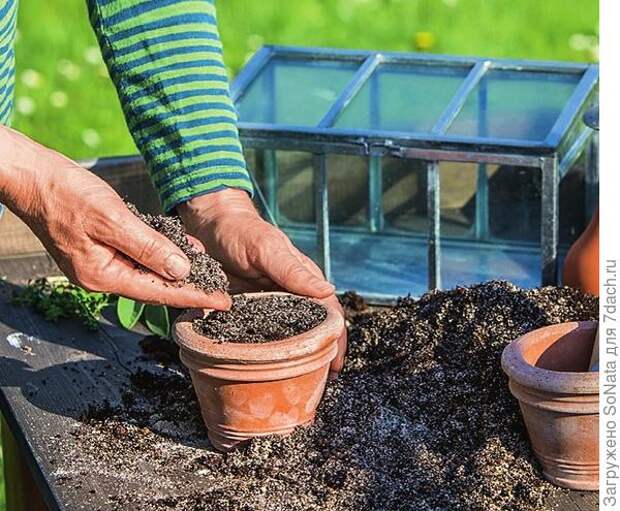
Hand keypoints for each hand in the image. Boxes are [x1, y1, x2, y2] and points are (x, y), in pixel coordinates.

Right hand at [0, 127, 229, 309]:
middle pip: (156, 287)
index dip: (194, 297)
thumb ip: (148, 246)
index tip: (222, 302)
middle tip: (222, 291)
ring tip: (210, 272)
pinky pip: (140, 255)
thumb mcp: (112, 219)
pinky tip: (183, 246)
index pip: (159, 293)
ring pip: (149, 271)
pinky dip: (163, 251)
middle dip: (190, 288)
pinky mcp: (103, 247)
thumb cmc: (65, 194)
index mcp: (104, 275)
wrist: (33, 177)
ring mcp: (102, 262)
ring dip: (179, 269)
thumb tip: (181, 270)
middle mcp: (103, 275)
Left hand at [178, 189, 346, 375]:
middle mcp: (291, 295)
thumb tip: (328, 292)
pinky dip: (268, 352)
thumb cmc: (242, 232)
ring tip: (299, 383)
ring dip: (296, 357)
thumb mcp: (267, 249)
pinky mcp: (248, 310)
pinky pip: (261, 334)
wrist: (210, 225)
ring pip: (289, 335)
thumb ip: (293, 271)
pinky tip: (266, 369)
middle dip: (320, 355)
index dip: (335, 339)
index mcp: (303, 281)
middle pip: (312, 329)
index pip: (328, 313)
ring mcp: (270, 305)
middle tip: (319, 384)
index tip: (335, 366)